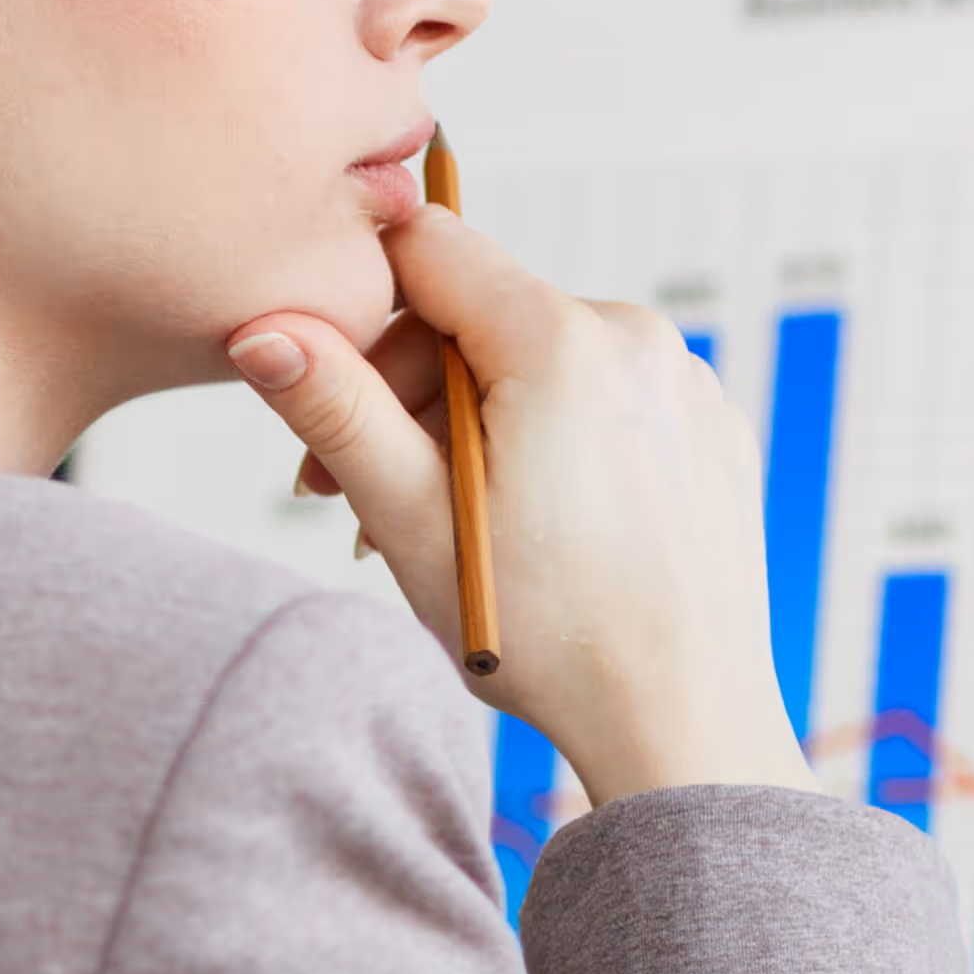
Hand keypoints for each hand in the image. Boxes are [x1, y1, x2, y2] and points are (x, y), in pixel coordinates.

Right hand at [225, 210, 819, 803]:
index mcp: (561, 338)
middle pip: (482, 315)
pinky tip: (527, 529)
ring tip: (440, 528)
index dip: (360, 312)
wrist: (684, 724)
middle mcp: (637, 336)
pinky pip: (602, 400)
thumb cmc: (546, 634)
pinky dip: (549, 442)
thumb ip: (336, 408)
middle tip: (351, 498)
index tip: (330, 400)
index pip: (429, 250)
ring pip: (539, 362)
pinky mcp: (711, 428)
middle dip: (408, 394)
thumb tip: (262, 328)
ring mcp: (685, 381)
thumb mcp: (411, 517)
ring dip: (473, 425)